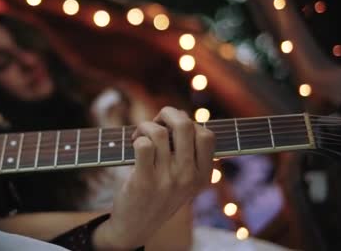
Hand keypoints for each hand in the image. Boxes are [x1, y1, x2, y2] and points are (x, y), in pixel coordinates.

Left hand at [92, 106, 214, 249]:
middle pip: (184, 125)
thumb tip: (180, 116)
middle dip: (166, 114)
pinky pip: (143, 145)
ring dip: (145, 126)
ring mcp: (167, 180)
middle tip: (155, 123)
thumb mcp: (184, 179)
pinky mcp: (144, 182)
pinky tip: (133, 145)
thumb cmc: (160, 194)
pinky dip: (136, 139)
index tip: (173, 130)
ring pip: (158, 132)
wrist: (137, 226)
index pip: (207, 135)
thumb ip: (188, 152)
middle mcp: (188, 177)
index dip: (189, 123)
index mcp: (203, 176)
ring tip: (139, 136)